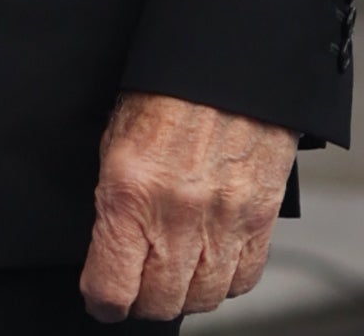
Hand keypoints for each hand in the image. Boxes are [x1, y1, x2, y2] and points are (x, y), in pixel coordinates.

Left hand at [79, 91, 295, 321]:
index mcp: (130, 192)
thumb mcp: (118, 141)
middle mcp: (177, 214)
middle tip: (140, 283)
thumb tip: (111, 251)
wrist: (230, 61)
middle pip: (159, 302)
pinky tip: (213, 260)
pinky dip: (226, 280)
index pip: (110, 288)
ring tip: (178, 271)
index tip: (104, 297)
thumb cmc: (168, 91)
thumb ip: (114, 202)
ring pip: (203, 298)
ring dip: (186, 293)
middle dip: (144, 300)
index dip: (102, 300)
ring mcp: (223, 220)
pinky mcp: (261, 217)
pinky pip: (244, 279)